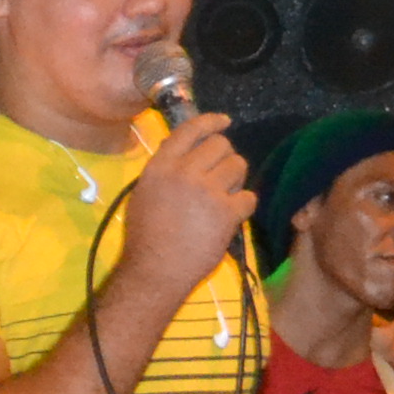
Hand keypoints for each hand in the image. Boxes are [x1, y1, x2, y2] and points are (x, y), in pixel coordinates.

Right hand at [116, 112, 258, 306]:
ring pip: (238, 166)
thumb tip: (188, 154)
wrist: (155, 271)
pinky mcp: (226, 212)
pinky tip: (230, 218)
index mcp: (161, 167)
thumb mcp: (144, 194)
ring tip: (222, 199)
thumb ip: (166, 171)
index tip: (224, 122)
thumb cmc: (145, 238)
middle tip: (220, 177)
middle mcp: (184, 172)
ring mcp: (207, 191)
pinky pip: (248, 197)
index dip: (211, 122)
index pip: (190, 130)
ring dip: (235, 181)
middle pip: (221, 145)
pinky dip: (243, 207)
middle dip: (225, 158)